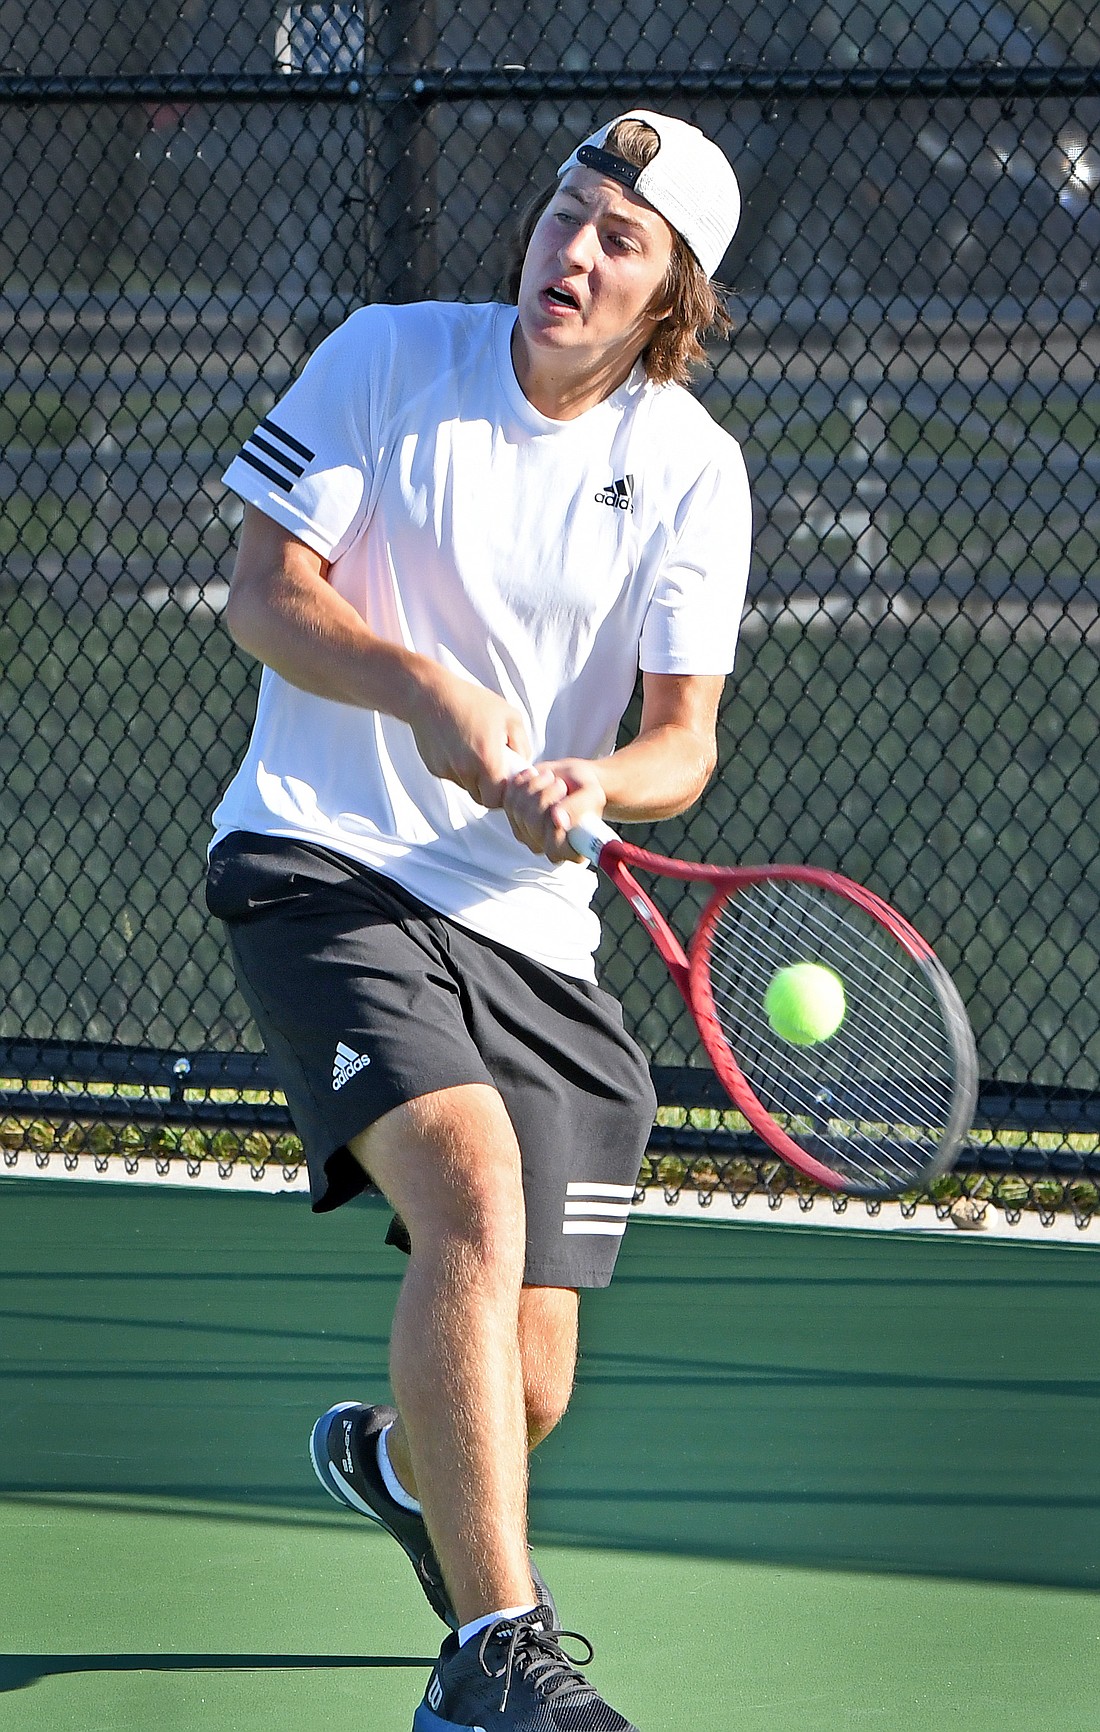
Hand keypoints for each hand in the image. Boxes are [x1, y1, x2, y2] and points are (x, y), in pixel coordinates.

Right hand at [407, 667, 530, 806]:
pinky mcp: (434, 767)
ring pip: (466, 787)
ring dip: (474, 778)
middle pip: (481, 797)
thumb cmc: (472, 702)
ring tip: (476, 751)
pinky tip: (460, 746)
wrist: (431, 695)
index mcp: (487, 760)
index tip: (507, 781)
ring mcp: (447, 770)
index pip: (497, 800)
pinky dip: (459, 768)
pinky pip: (452, 776)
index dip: (503, 795)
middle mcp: (465, 770)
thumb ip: (522, 745)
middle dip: (489, 788)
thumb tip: (524, 766)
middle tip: (494, 768)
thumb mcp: (510, 716)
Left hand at [502, 757, 607, 862]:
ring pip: (519, 807)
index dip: (555, 823)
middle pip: (532, 822)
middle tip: (560, 784)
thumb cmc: (585, 790)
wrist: (571, 778)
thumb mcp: (590, 795)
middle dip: (546, 794)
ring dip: (535, 785)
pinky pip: (509, 797)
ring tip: (551, 779)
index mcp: (569, 849)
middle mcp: (545, 846)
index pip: (554, 846)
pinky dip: (522, 782)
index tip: (565, 798)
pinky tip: (535, 777)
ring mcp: (525, 833)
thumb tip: (558, 820)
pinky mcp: (511, 816)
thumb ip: (578, 809)